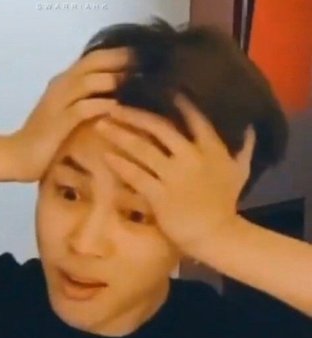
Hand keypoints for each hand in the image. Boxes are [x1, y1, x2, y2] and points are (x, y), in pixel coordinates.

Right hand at [11, 47, 133, 181]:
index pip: (93, 59)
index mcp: (63, 83)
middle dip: (120, 60)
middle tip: (145, 63)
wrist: (18, 157)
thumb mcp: (68, 116)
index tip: (142, 58)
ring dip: (112, 79)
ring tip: (136, 80)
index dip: (118, 55)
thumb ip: (86, 103)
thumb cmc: (46, 140)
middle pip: (93, 62)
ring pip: (87, 80)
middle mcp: (60, 86)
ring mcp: (57, 102)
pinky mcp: (57, 121)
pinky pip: (83, 108)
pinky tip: (118, 106)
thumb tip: (116, 98)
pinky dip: (101, 105)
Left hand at [96, 94, 254, 255]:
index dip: (173, 100)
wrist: (216, 235)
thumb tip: (249, 127)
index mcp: (211, 148)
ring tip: (102, 125)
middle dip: (134, 115)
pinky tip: (106, 156)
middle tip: (114, 106)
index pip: (192, 116)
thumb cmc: (225, 203)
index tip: (153, 87)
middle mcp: (191, 157)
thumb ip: (244, 147)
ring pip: (142, 149)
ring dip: (120, 135)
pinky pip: (135, 175)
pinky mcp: (160, 195)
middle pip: (159, 127)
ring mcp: (174, 176)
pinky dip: (120, 164)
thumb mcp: (240, 172)